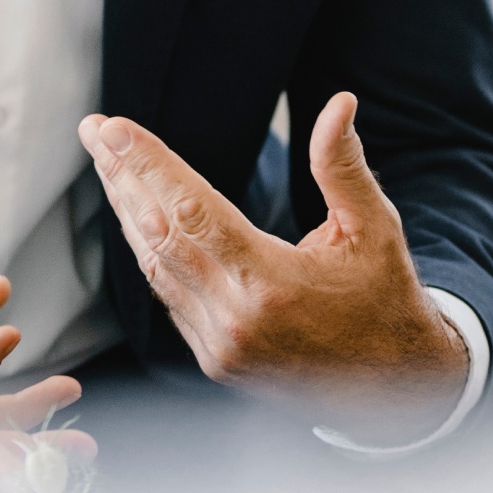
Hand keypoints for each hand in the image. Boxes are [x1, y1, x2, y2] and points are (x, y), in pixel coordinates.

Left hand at [79, 93, 468, 444]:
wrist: (397, 388)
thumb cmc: (386, 298)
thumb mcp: (375, 228)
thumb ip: (343, 167)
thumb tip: (338, 104)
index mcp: (270, 283)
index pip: (191, 210)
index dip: (148, 165)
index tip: (114, 128)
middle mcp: (234, 320)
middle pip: (159, 234)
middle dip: (121, 177)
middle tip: (95, 131)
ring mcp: (219, 347)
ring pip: (155, 267)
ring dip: (127, 211)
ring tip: (108, 165)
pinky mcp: (215, 361)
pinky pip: (169, 297)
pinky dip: (150, 252)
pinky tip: (139, 218)